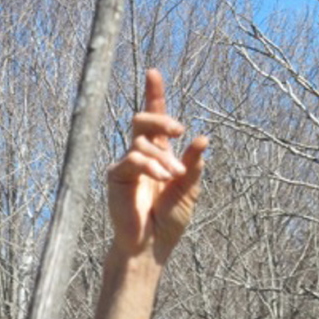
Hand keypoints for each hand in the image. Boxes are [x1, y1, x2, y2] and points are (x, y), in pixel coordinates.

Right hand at [107, 69, 207, 263]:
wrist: (151, 246)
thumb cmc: (169, 220)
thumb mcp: (189, 189)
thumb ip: (193, 164)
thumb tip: (203, 138)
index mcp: (160, 153)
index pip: (155, 117)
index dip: (153, 94)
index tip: (154, 72)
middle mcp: (140, 154)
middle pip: (142, 119)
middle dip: (160, 118)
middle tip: (179, 129)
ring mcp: (126, 164)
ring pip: (141, 142)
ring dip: (163, 158)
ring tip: (174, 176)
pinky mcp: (116, 176)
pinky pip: (132, 159)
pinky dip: (150, 166)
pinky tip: (161, 178)